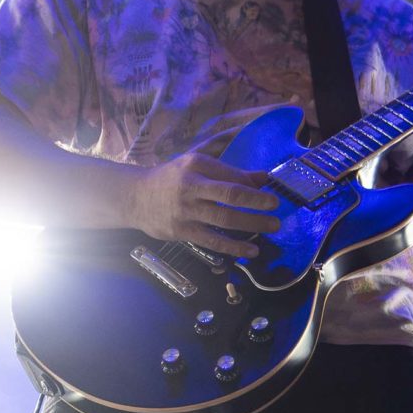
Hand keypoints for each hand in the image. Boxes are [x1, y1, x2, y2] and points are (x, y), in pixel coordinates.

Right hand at [128, 149, 284, 258]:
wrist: (136, 197)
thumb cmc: (172, 177)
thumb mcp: (196, 162)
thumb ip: (228, 166)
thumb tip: (263, 175)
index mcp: (196, 165)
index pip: (230, 175)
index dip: (252, 184)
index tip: (270, 189)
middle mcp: (191, 187)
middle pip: (229, 195)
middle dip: (256, 201)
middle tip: (276, 207)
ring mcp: (186, 211)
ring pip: (224, 219)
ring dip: (251, 224)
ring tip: (272, 227)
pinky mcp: (182, 232)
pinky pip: (212, 241)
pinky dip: (233, 247)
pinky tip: (250, 251)